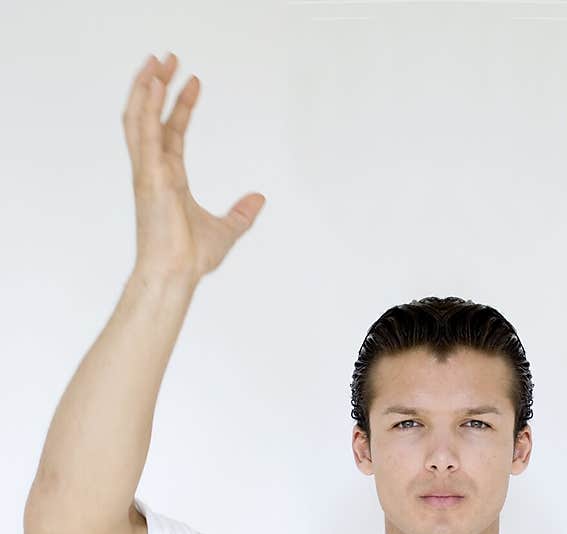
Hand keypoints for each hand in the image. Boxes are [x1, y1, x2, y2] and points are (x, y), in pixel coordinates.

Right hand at [123, 52, 265, 279]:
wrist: (176, 274)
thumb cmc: (190, 259)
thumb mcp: (226, 231)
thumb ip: (241, 214)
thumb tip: (258, 200)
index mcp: (168, 179)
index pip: (172, 133)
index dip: (181, 107)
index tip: (193, 83)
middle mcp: (154, 171)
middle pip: (150, 118)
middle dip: (157, 87)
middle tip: (168, 58)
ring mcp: (147, 172)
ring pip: (139, 118)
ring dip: (146, 87)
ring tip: (157, 60)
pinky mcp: (147, 175)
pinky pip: (143, 132)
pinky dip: (145, 105)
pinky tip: (152, 84)